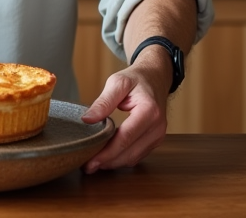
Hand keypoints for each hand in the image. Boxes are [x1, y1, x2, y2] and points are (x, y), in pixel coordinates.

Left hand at [78, 55, 171, 172]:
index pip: (125, 138)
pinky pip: (137, 155)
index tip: (89, 161)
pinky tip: (108, 158)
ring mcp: (158, 135)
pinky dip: (122, 159)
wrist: (155, 78)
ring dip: (114, 163)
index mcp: (149, 111)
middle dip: (107, 162)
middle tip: (87, 167)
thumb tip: (87, 120)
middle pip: (130, 153)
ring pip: (134, 158)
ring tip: (94, 164)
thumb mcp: (118, 82)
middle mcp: (157, 126)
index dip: (106, 153)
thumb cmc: (136, 79)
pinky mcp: (155, 140)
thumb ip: (103, 101)